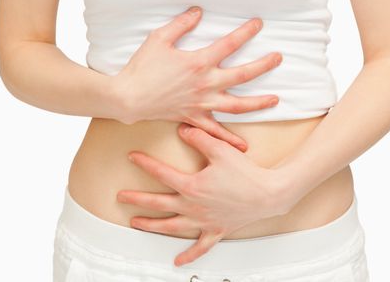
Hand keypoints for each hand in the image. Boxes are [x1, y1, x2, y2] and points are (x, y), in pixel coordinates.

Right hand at [108, 6, 282, 151]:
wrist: (128, 96)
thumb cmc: (142, 67)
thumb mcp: (159, 38)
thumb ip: (181, 24)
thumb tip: (198, 12)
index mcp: (199, 62)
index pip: (230, 44)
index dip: (246, 32)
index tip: (259, 24)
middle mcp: (206, 83)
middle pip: (243, 74)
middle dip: (264, 65)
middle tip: (279, 58)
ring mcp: (202, 103)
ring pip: (238, 104)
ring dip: (258, 102)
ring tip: (275, 100)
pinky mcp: (194, 117)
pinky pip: (216, 131)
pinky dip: (230, 139)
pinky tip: (243, 145)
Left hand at [116, 123, 288, 266]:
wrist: (268, 193)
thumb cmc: (246, 172)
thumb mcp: (221, 150)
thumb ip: (199, 138)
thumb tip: (182, 128)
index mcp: (192, 186)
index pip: (162, 174)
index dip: (145, 164)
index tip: (132, 157)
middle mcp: (193, 207)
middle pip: (159, 204)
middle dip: (137, 200)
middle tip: (120, 197)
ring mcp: (203, 222)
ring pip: (172, 227)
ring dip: (152, 226)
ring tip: (136, 223)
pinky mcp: (216, 231)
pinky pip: (200, 247)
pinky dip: (189, 255)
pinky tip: (178, 261)